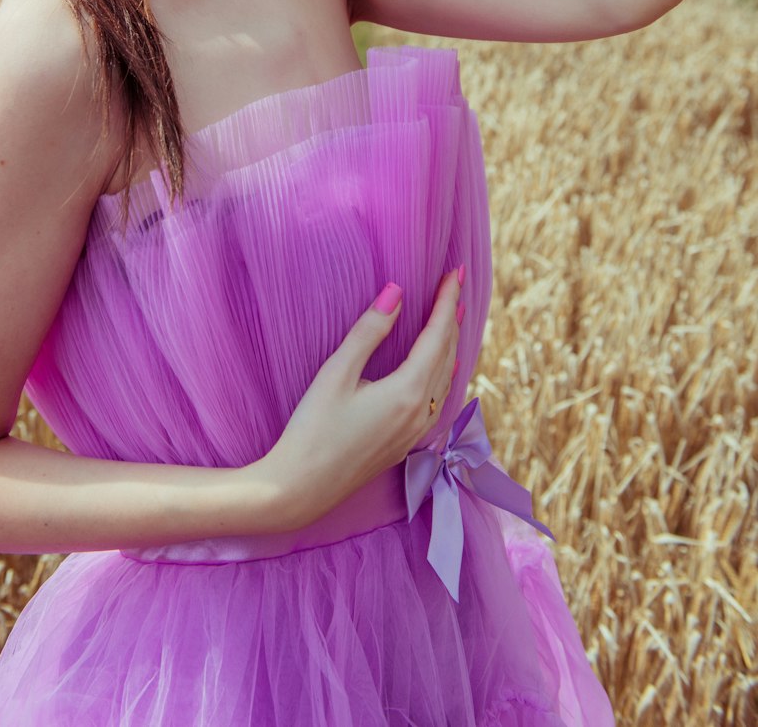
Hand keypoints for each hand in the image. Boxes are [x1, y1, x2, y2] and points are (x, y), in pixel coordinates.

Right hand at [255, 269, 462, 530]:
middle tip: (457, 285)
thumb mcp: (336, 372)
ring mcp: (415, 432)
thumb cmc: (313, 428)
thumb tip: (396, 292)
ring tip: (453, 318)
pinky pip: (437, 398)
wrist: (302, 488)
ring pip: (445, 378)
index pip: (437, 335)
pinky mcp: (405, 443)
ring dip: (450, 344)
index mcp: (407, 391)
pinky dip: (442, 371)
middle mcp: (420, 412)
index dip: (447, 301)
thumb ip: (369, 331)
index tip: (455, 272)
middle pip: (446, 354)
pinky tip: (439, 367)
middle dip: (452, 317)